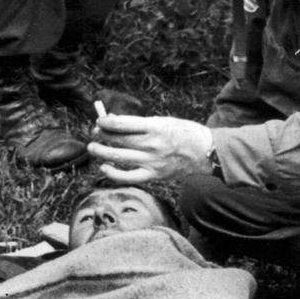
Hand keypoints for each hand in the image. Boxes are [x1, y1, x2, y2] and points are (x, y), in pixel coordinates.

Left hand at [87, 114, 213, 183]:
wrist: (207, 153)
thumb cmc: (184, 133)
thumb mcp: (164, 121)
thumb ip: (141, 124)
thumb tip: (115, 122)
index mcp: (155, 127)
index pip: (122, 124)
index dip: (106, 122)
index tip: (99, 121)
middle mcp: (152, 145)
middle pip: (118, 140)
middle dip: (102, 135)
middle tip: (95, 132)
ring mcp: (152, 162)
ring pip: (118, 157)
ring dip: (101, 152)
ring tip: (92, 148)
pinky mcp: (154, 175)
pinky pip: (128, 177)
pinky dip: (113, 173)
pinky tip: (104, 168)